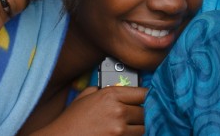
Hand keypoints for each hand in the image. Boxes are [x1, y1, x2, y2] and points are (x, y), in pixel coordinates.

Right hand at [29, 86, 146, 135]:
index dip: (147, 96)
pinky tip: (123, 133)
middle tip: (135, 115)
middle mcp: (118, 111)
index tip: (148, 99)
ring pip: (143, 128)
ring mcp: (119, 130)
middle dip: (141, 114)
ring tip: (128, 126)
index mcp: (111, 95)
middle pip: (145, 112)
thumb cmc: (71, 120)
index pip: (143, 93)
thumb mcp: (85, 96)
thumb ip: (103, 89)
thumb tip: (117, 88)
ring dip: (138, 127)